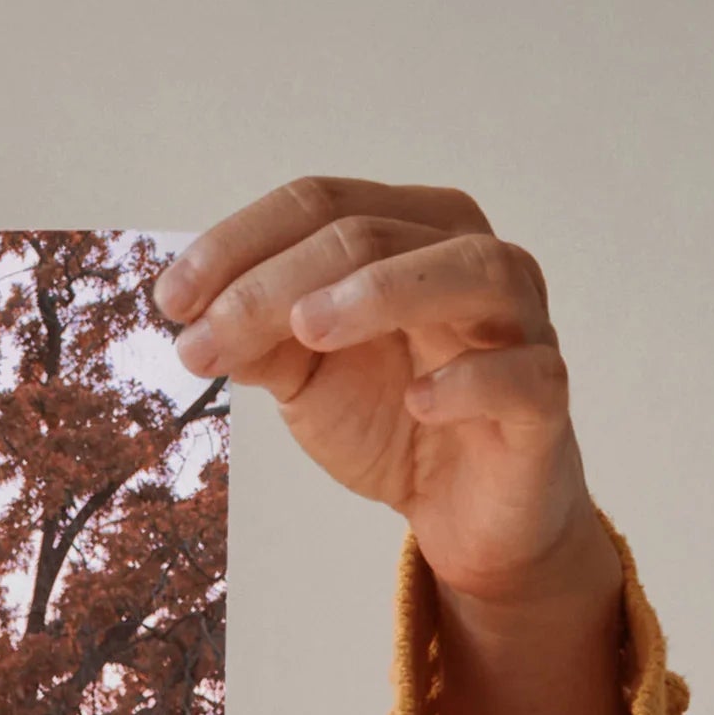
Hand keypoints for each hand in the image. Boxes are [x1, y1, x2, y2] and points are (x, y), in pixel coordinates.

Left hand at [156, 178, 644, 714]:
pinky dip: (472, 380)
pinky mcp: (543, 400)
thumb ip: (260, 338)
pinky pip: (524, 374)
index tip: (170, 300)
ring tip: (307, 329)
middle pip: (374, 233)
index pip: (322, 204)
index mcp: (411, 233)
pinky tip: (419, 400)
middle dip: (276, 283)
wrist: (464, 510)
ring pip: (470, 271)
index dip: (239, 244)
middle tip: (204, 339)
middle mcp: (472, 259)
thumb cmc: (392, 417)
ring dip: (383, 292)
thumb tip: (194, 316)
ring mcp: (520, 324)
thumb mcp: (306, 375)